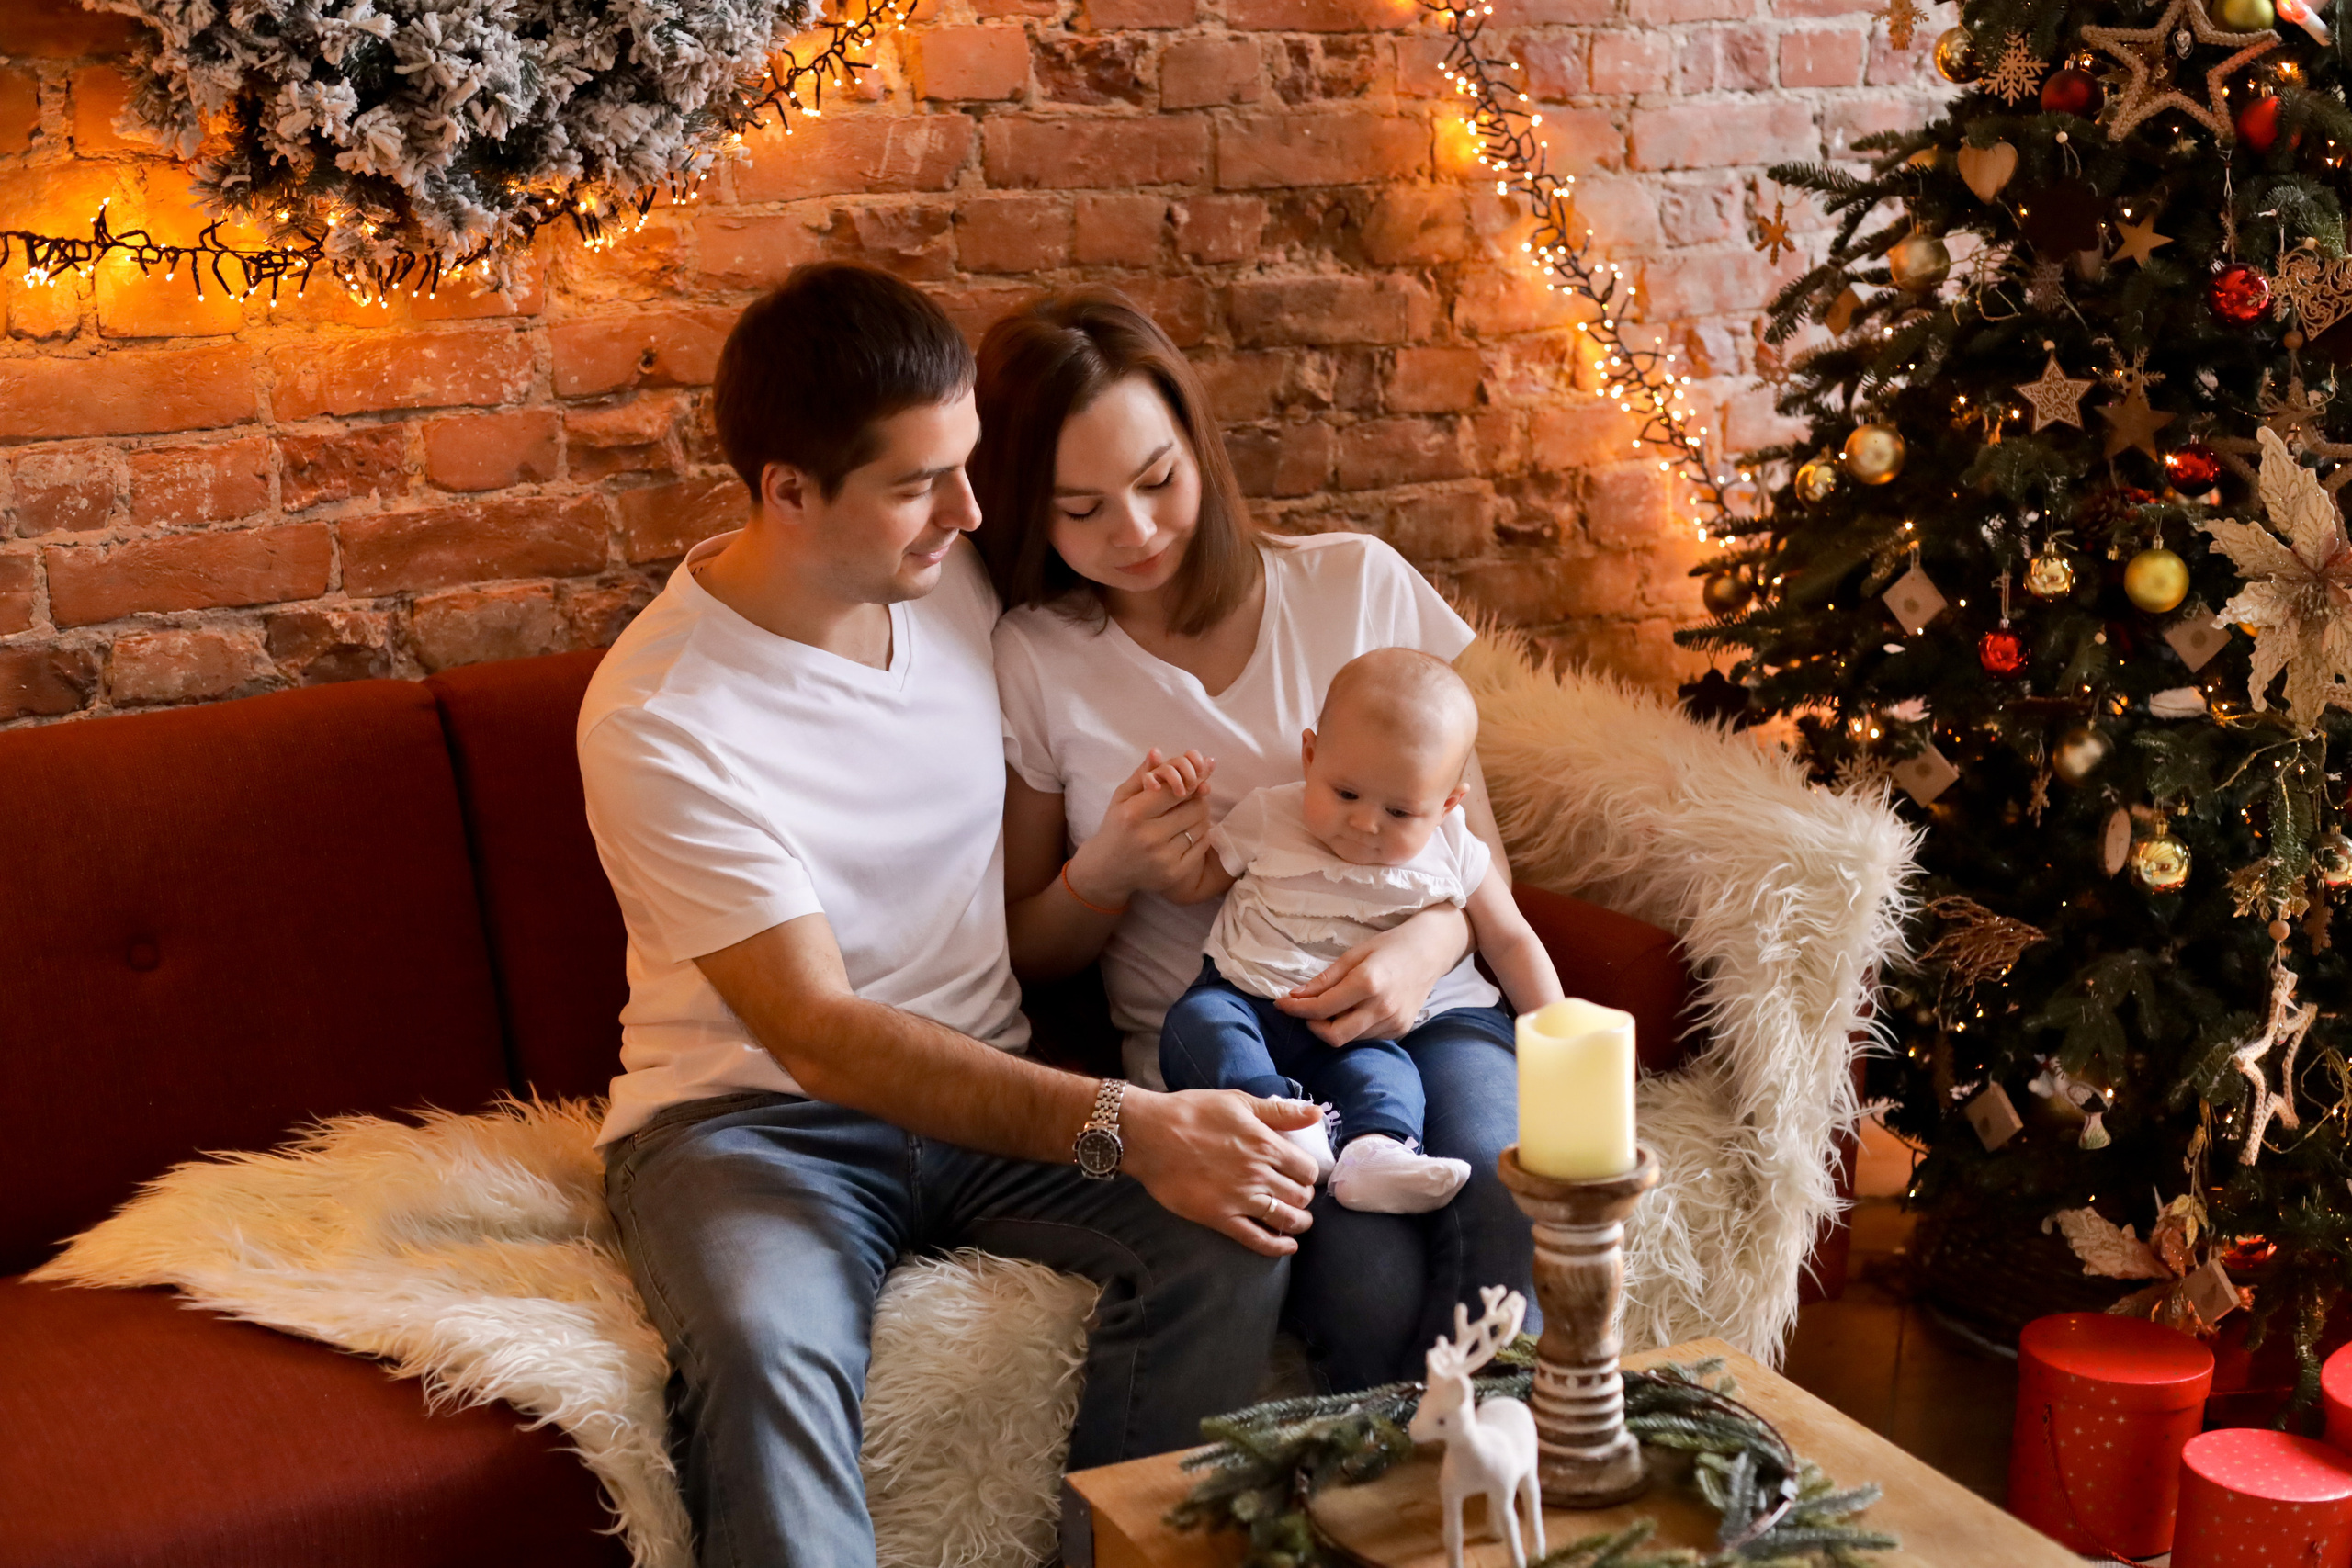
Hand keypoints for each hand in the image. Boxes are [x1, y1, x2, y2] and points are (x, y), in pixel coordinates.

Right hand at [1065, 748, 1216, 906]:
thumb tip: (1158, 752)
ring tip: (1188, 813)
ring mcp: (1163, 858)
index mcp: (1133, 815)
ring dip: (1200, 815)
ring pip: (1201, 825)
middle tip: (1193, 794)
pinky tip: (1189, 831)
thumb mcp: (1121, 798)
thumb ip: (1142, 774)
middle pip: (1194, 807)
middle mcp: (1148, 838)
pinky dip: (1201, 835)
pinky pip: (1202, 845)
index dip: (1191, 780)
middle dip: (1197, 797)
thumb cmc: (1116, 827)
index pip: (1175, 790)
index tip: (1198, 776)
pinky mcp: (1175, 874)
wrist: (1107, 870)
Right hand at [1119, 1088, 1320, 1257]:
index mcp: (1266, 1145)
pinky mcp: (1220, 1218)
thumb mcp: (1239, 1101)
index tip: (1300, 1173)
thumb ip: (1280, 1111)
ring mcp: (1240, 1199)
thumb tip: (1317, 1113)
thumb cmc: (1194, 1112)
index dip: (1308, 1173)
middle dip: (1303, 1196)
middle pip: (1300, 1196)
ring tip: (1297, 1220)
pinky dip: (1277, 1246)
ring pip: (1286, 1219)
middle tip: (1295, 1194)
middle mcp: (1259, 1174)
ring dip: (1298, 1222)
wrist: (1150, 1135)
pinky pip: (1256, 1239)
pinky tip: (1287, 1247)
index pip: (1307, 1169)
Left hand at [1277, 906, 1470, 1045]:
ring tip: (1332, 1006)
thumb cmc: (1390, 946)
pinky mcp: (1400, 1030)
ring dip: (1333, 1027)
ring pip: (1349, 1039)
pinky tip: (1354, 1009)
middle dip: (1313, 1026)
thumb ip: (1325, 979)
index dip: (1297, 1009)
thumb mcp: (1354, 954)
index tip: (1281, 1004)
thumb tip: (1296, 997)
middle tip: (1306, 1010)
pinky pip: (1366, 1037)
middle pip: (1334, 1036)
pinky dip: (1352, 1027)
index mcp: (1368, 983)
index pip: (1322, 1008)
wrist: (1431, 951)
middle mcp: (1382, 1008)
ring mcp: (1393, 1022)